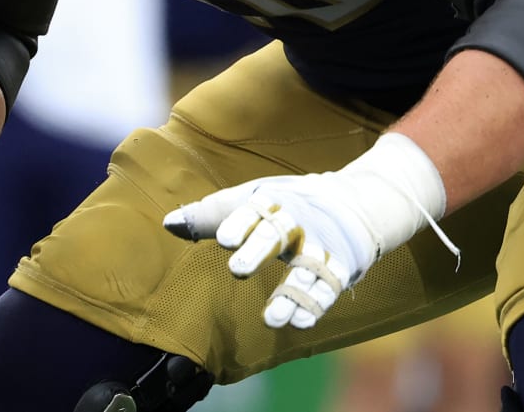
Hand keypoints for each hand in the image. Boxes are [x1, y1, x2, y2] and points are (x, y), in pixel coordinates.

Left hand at [164, 132, 446, 329]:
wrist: (355, 201)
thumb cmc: (286, 206)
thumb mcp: (253, 201)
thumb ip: (213, 215)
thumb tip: (168, 223)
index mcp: (271, 202)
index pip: (252, 209)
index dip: (239, 222)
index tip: (224, 239)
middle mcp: (296, 222)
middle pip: (277, 234)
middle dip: (259, 250)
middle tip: (237, 268)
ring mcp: (320, 247)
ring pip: (305, 269)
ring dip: (290, 294)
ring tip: (272, 319)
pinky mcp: (340, 268)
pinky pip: (328, 288)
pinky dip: (315, 304)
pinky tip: (300, 322)